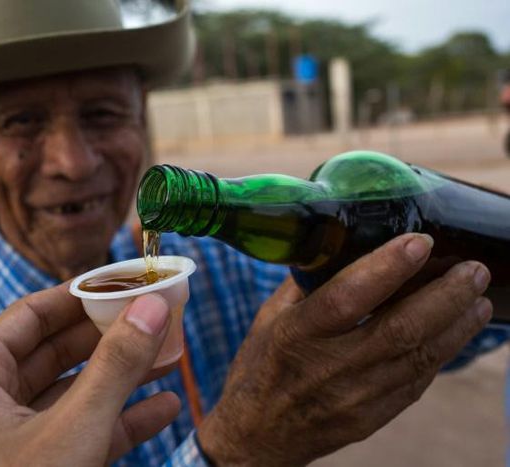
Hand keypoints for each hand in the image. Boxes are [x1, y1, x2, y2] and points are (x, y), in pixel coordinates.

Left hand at [0, 285, 180, 466]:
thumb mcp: (73, 427)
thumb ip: (115, 366)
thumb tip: (153, 307)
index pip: (30, 316)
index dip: (78, 295)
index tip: (123, 282)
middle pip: (57, 352)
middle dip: (110, 337)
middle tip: (155, 317)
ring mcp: (14, 440)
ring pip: (75, 394)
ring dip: (123, 379)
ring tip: (171, 358)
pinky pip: (83, 433)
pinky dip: (122, 422)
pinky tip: (166, 409)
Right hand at [198, 233, 491, 465]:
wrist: (257, 438)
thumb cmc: (260, 370)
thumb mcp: (268, 319)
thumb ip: (305, 285)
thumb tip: (341, 247)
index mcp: (297, 335)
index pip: (348, 298)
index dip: (387, 268)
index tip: (421, 242)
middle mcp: (329, 366)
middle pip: (400, 329)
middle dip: (445, 295)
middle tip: (473, 270)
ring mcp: (355, 397)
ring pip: (419, 356)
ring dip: (456, 325)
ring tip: (478, 299)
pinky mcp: (372, 418)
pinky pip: (416, 382)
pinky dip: (440, 353)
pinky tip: (454, 332)